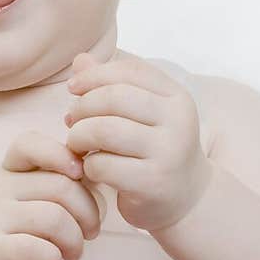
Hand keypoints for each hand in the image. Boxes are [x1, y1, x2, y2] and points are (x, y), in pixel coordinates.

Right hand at [0, 130, 105, 259]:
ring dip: (75, 240)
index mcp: (13, 168)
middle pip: (60, 186)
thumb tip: (98, 166)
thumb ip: (67, 176)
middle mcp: (0, 187)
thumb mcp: (46, 194)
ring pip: (54, 219)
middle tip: (90, 232)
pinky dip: (53, 257)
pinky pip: (33, 249)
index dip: (60, 154)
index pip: (29, 143)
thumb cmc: (33, 227)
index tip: (81, 174)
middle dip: (88, 213)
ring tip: (74, 251)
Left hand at [63, 51, 213, 232]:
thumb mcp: (142, 114)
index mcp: (176, 97)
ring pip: (105, 131)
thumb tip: (80, 60)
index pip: (129, 72)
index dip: (95, 75)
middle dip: (83, 107)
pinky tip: (91, 168)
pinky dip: (88, 165)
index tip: (74, 88)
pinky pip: (104, 165)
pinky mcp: (153, 183)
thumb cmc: (156, 150)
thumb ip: (112, 85)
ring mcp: (168, 153)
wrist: (187, 198)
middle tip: (71, 121)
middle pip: (114, 98)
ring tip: (76, 143)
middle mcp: (178, 121)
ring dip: (79, 136)